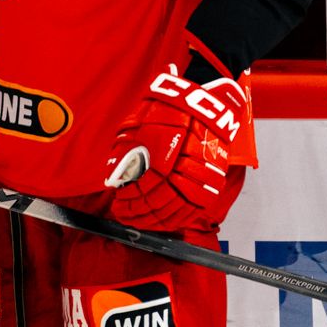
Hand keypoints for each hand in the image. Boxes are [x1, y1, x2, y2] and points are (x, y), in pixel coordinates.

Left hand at [105, 71, 246, 230]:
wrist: (201, 105)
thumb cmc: (166, 112)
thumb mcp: (138, 126)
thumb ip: (125, 153)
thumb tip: (114, 180)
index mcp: (164, 150)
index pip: (143, 187)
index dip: (128, 200)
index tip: (118, 203)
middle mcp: (184, 165)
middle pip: (158, 202)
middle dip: (137, 213)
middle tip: (123, 215)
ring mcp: (201, 176)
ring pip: (175, 210)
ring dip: (153, 220)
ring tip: (137, 221)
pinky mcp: (212, 182)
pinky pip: (191, 210)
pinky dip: (174, 220)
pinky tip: (160, 221)